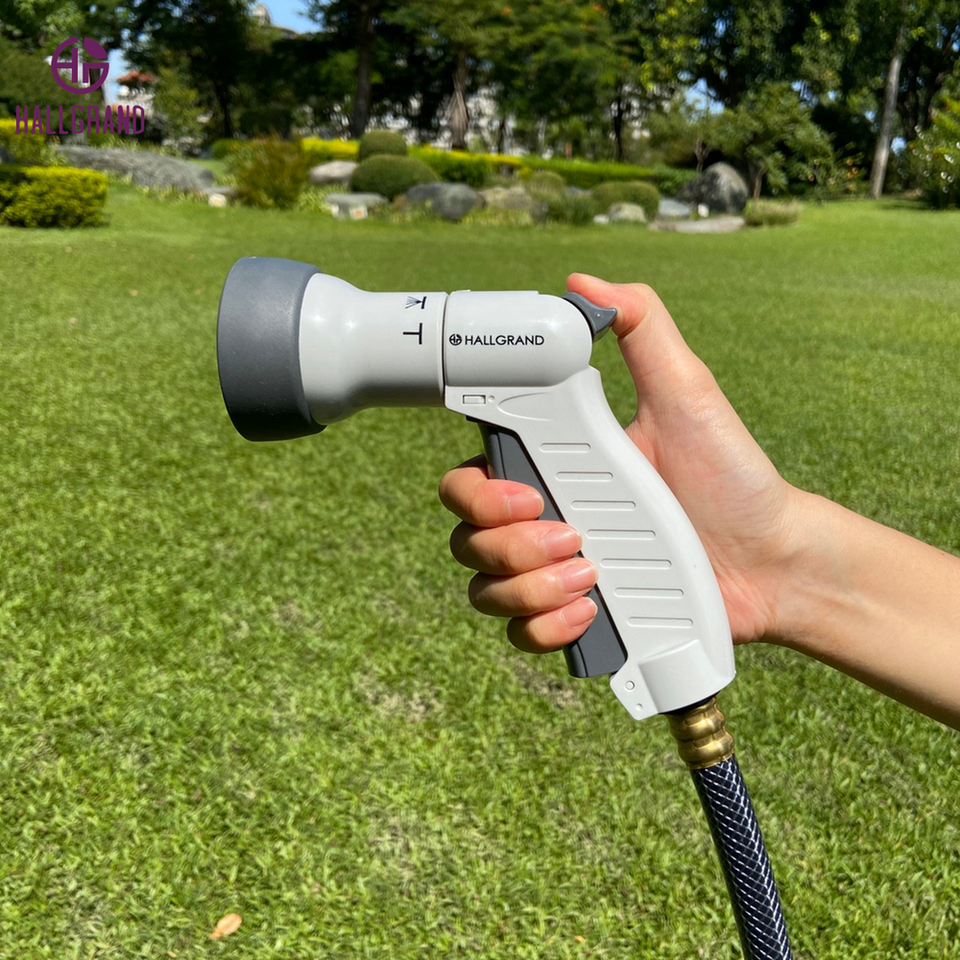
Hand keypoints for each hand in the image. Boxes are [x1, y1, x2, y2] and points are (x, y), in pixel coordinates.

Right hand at [439, 273, 807, 654]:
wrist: (773, 559)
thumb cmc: (731, 475)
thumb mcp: (686, 392)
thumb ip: (641, 328)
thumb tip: (583, 282)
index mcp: (555, 465)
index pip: (472, 477)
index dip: (476, 491)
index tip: (528, 494)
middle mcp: (544, 519)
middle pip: (466, 537)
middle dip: (503, 544)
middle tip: (571, 534)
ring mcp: (556, 572)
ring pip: (484, 589)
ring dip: (526, 588)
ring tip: (592, 575)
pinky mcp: (576, 619)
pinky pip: (518, 634)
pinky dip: (542, 629)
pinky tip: (589, 613)